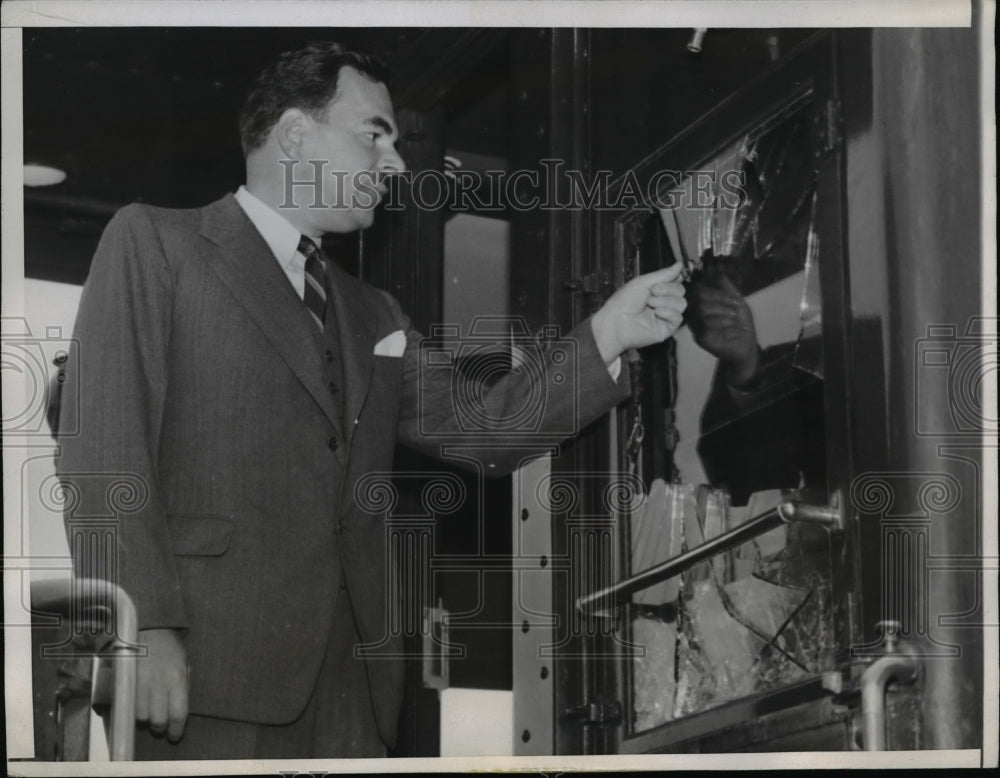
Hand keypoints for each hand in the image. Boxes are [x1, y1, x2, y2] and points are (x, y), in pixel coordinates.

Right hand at [135, 628, 188, 740]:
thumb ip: (182, 685)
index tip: (174, 735)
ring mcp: (140, 683)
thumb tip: (178, 710)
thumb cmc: (168, 645)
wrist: (147, 626)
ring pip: (140, 717)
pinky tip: (135, 705)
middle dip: (160, 727)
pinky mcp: (125, 681)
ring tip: (147, 711)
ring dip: (144, 719)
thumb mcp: (183, 663)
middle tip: (160, 725)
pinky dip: (131, 710)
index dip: (176, 730)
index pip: (178, 714)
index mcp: (177, 678)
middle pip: (158, 720)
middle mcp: (158, 684)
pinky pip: (127, 706)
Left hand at [590, 264, 686, 364]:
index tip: (678, 273)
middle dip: (668, 289)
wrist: (616, 322)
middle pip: (680, 291)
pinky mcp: (666, 328)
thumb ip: (664, 274)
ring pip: (681, 304)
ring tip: (651, 303)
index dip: (678, 277)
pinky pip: (678, 318)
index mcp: (656, 290)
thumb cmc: (623, 302)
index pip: (676, 281)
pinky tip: (657, 312)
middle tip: (653, 291)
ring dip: (666, 301)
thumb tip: (679, 265)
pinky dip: (668, 312)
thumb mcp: (643, 282)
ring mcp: (665, 315)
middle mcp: (662, 302)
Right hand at [687, 269, 759, 385]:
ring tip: (734, 319)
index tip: (733, 297)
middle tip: (735, 307)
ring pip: (702, 309)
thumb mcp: (736, 300)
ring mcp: (696, 327)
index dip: (714, 290)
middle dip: (721, 299)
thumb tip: (715, 271)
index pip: (698, 289)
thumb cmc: (740, 324)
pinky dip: (722, 323)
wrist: (746, 347)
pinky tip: (730, 327)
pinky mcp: (701, 339)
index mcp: (701, 304)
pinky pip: (706, 325)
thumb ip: (726, 286)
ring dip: (723, 311)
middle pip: (699, 297)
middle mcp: (695, 315)